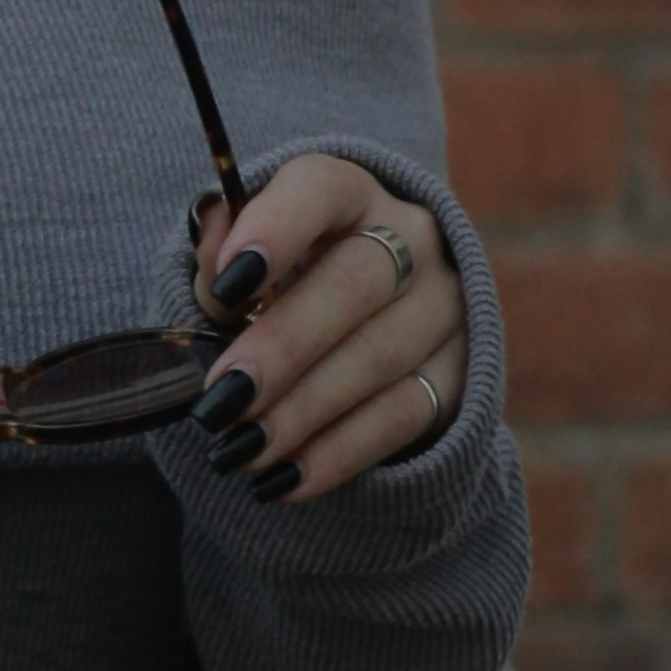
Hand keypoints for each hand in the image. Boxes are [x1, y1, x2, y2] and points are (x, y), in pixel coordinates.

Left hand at [188, 156, 468, 507]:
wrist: (367, 315)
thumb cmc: (282, 280)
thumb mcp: (244, 257)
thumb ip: (217, 252)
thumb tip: (212, 248)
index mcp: (347, 192)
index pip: (320, 190)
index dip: (275, 230)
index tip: (227, 282)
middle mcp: (411, 238)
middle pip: (354, 284)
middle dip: (282, 347)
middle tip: (219, 398)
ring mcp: (443, 306)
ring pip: (379, 356)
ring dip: (302, 411)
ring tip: (238, 448)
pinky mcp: (458, 372)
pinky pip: (401, 415)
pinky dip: (337, 453)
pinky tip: (281, 479)